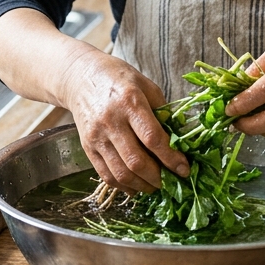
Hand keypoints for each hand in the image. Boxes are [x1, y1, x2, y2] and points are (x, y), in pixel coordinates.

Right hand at [58, 50, 189, 192]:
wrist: (80, 78)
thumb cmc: (119, 79)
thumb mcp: (146, 86)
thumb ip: (163, 112)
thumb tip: (180, 139)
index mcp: (129, 102)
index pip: (152, 138)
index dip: (171, 158)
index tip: (184, 169)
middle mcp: (111, 121)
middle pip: (135, 161)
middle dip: (158, 178)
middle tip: (172, 182)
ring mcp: (96, 136)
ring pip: (120, 173)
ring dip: (142, 186)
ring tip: (155, 186)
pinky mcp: (87, 147)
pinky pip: (106, 175)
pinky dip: (124, 186)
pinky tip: (136, 186)